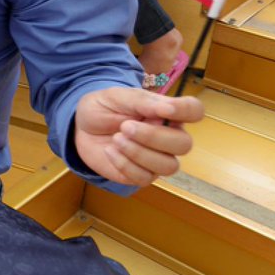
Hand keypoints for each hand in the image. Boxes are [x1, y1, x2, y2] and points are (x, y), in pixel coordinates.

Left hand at [73, 87, 199, 186]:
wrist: (80, 127)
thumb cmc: (103, 108)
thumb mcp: (116, 96)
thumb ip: (141, 100)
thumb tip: (168, 109)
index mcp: (167, 112)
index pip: (194, 111)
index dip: (186, 111)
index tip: (165, 110)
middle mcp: (168, 136)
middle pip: (183, 144)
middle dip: (154, 137)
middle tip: (125, 127)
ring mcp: (157, 158)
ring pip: (169, 166)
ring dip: (140, 153)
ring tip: (116, 139)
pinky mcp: (141, 175)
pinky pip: (145, 178)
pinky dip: (125, 164)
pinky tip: (110, 151)